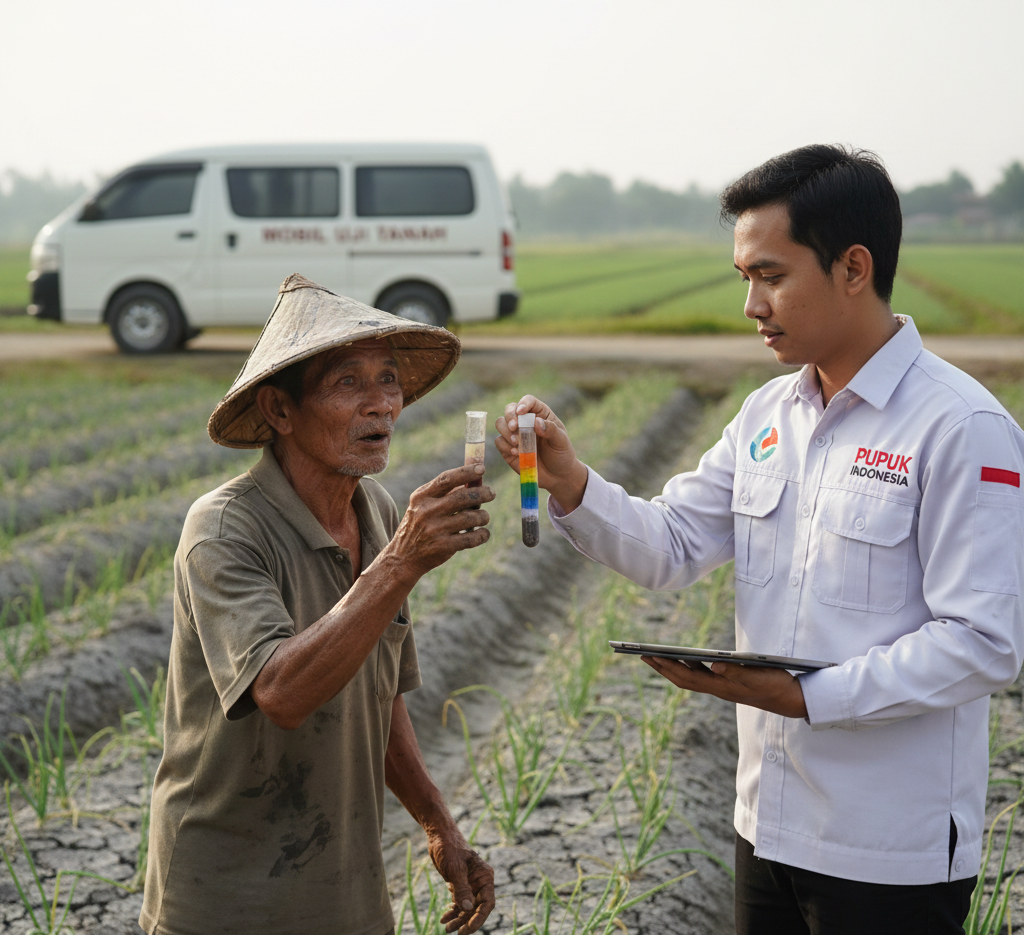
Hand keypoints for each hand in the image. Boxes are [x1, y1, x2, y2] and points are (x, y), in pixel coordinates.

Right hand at [387, 464, 494, 578]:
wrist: (402, 557)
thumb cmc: (420, 525)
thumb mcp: (423, 505)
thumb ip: (445, 493)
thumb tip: (475, 481)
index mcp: (421, 496)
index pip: (446, 479)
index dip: (466, 472)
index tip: (482, 469)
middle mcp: (426, 511)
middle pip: (462, 497)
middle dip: (482, 493)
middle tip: (491, 493)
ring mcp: (435, 530)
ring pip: (471, 517)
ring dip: (483, 516)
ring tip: (484, 517)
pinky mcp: (443, 547)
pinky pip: (471, 538)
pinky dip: (482, 534)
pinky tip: (483, 532)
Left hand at [427, 829, 494, 933]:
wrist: (438, 836)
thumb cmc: (449, 848)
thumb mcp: (455, 870)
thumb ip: (462, 890)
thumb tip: (468, 910)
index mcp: (485, 877)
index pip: (487, 903)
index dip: (479, 919)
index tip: (467, 930)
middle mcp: (480, 882)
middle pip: (477, 908)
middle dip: (466, 921)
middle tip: (455, 932)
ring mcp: (469, 885)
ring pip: (466, 908)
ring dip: (458, 918)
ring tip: (446, 928)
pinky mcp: (459, 885)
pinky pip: (458, 903)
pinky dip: (452, 911)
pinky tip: (444, 918)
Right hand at [495, 395, 588, 512]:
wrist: (557, 476)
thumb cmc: (562, 455)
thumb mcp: (561, 441)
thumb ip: (550, 430)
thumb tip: (536, 422)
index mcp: (540, 414)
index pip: (528, 401)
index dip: (523, 403)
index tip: (521, 412)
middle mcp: (525, 422)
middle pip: (510, 409)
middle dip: (510, 416)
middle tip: (515, 428)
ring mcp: (515, 435)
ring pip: (500, 423)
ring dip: (506, 432)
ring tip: (517, 443)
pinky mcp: (508, 449)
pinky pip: (499, 441)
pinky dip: (505, 445)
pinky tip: (517, 453)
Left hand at [641, 657, 807, 717]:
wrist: (790, 699)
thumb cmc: (775, 684)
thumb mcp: (758, 676)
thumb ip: (737, 671)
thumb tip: (714, 665)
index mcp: (721, 686)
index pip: (686, 677)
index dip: (667, 666)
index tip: (649, 655)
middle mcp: (717, 688)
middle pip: (682, 679)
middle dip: (661, 667)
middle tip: (641, 655)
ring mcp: (721, 687)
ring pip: (689, 679)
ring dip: (671, 668)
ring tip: (655, 656)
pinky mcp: (727, 684)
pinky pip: (699, 677)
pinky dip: (687, 668)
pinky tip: (683, 660)